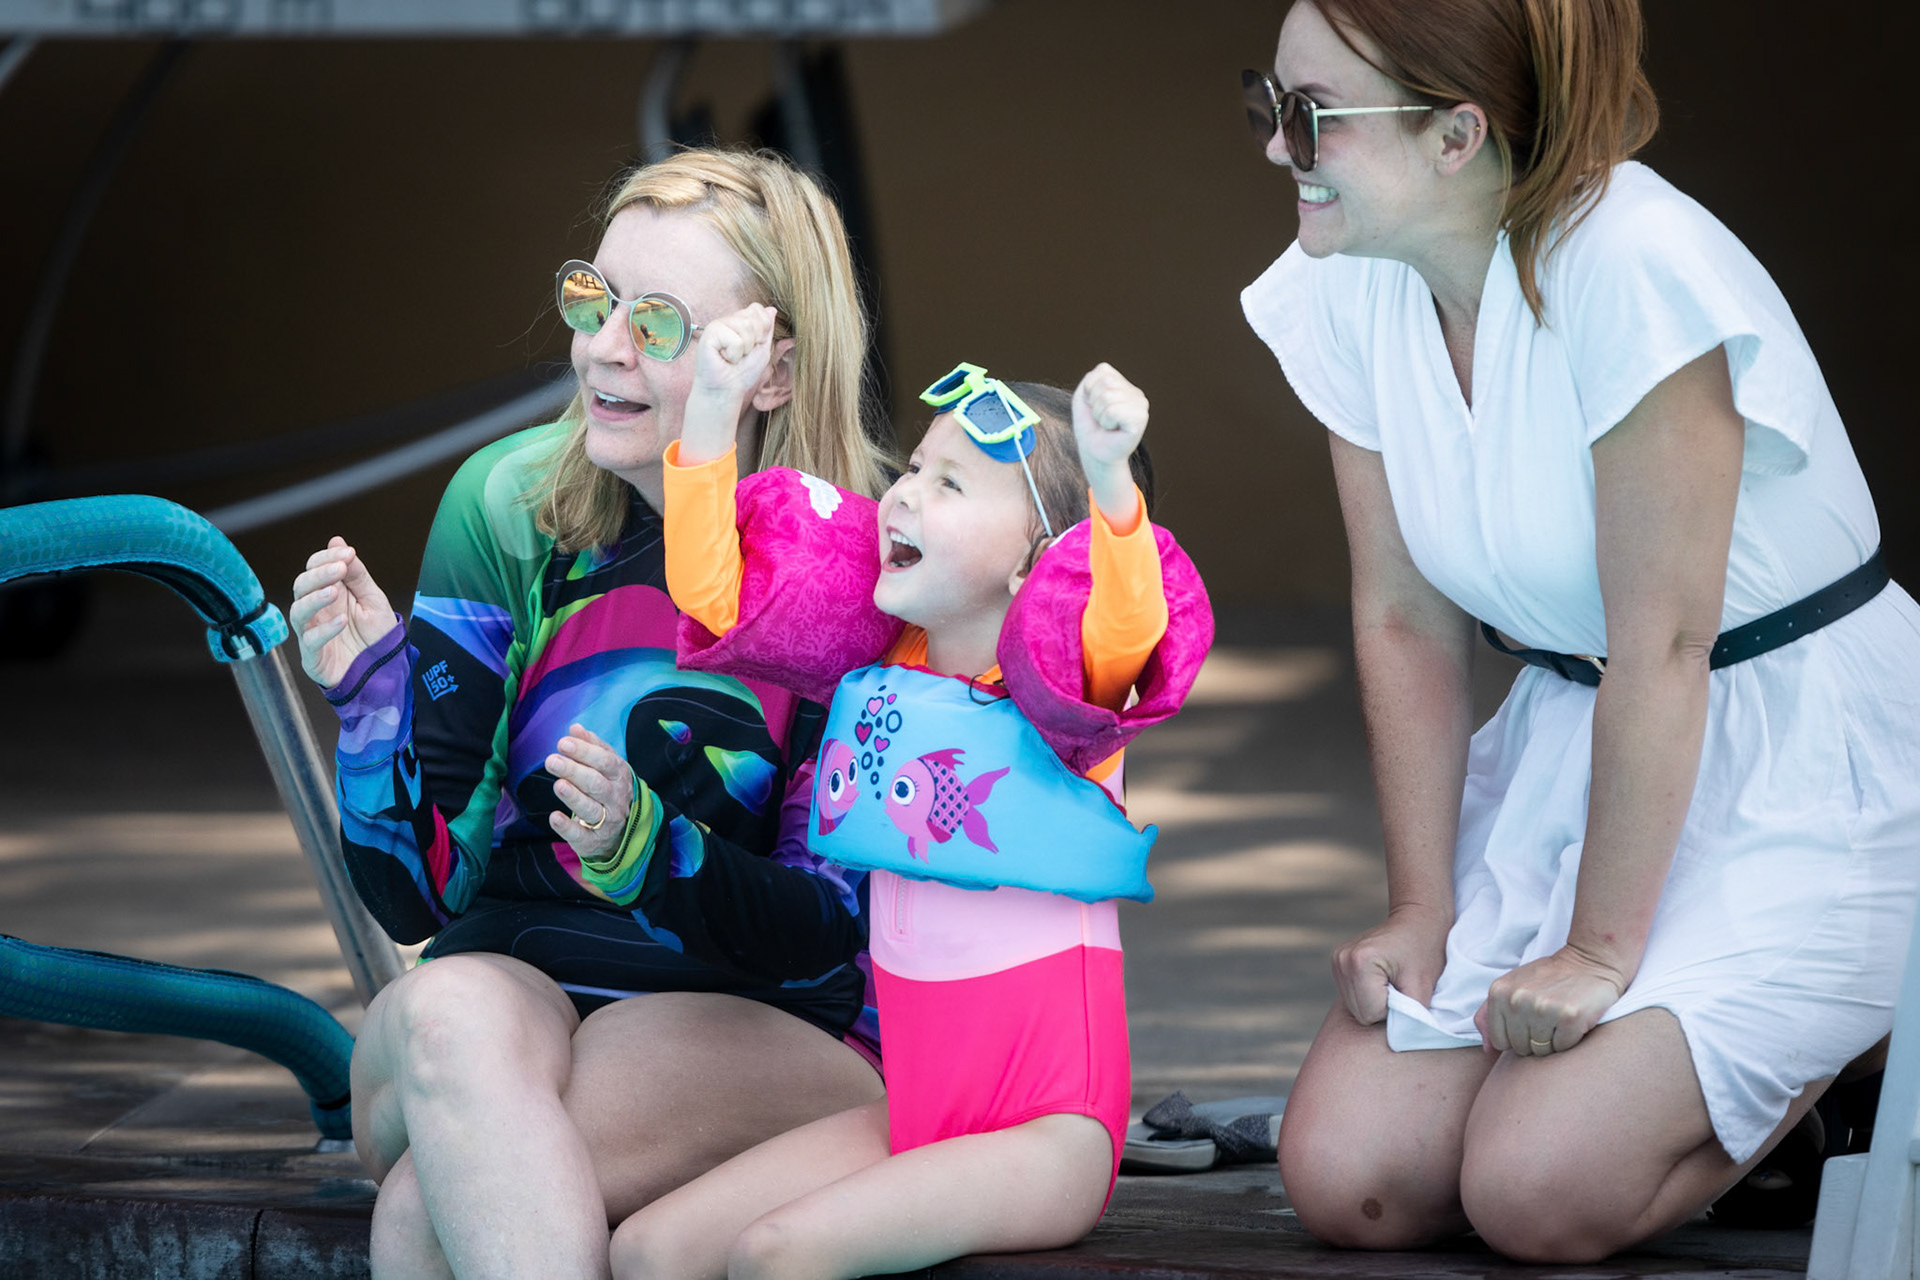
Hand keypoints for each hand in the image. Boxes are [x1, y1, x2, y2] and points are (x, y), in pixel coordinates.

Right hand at [289, 537, 397, 687]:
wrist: (384, 672)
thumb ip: (357, 574)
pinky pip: (310, 641)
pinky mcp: (313, 657)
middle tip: (340, 567)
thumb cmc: (376, 636)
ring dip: (315, 598)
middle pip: (302, 586)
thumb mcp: (373, 600)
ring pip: (298, 611)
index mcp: (329, 593)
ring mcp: (311, 633)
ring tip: (334, 591)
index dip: (327, 558)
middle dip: (319, 574)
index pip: (315, 568)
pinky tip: (341, 621)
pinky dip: (324, 630)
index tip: (347, 552)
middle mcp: (316, 611)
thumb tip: (338, 541)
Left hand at [546, 724, 632, 860]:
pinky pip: (581, 834)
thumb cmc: (607, 788)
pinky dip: (567, 827)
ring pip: (590, 808)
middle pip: (596, 784)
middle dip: (574, 771)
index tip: (563, 743)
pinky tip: (554, 817)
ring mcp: (606, 821)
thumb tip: (575, 728)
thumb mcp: (605, 765)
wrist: (620, 828)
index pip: (605, 762)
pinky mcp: (593, 840)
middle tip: (551, 760)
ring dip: (573, 796)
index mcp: (619, 776)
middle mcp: (615, 799)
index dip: (585, 752)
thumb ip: (592, 746)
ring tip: (558, 784)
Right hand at [679, 302, 779, 465]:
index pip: (758, 309)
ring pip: (745, 327)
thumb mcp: (762, 349)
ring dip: (744, 350)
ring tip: (732, 357)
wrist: (726, 390)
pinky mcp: (710, 334)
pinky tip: (723, 358)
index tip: (752, 348)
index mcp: (739, 321)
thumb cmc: (742, 373)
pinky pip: (735, 339)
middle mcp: (727, 320)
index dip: (762, 330)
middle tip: (740, 355)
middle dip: (753, 342)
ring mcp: (717, 325)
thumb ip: (766, 329)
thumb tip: (772, 309)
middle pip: (753, 318)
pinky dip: (734, 354)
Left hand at [1071, 363, 1147, 524]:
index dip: (1090, 390)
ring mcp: (1141, 405)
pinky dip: (1107, 421)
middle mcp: (1135, 392)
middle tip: (1100, 419)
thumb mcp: (1084, 397)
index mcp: (1123, 383)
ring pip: (1108, 396)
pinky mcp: (1140, 418)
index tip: (1094, 407)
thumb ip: (1092, 379)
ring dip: (1100, 414)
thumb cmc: (1090, 426)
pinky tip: (1113, 429)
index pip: (1103, 371)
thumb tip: (1106, 379)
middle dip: (1095, 403)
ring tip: (1106, 424)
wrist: (1094, 452)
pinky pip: (1115, 410)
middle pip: (1106, 384)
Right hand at [1332, 904, 1450, 1024]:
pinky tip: (1380, 979)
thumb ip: (1410, 1017)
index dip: (1394, 1009)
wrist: (1417, 919)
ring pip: (1354, 1006)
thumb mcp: (1423, 987)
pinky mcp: (1337, 961)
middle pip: (1358, 1013)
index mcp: (1359, 962)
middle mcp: (1341, 960)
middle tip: (1400, 986)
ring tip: (1391, 981)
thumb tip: (1398, 1039)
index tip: (1406, 988)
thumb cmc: (1425, 950)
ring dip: (1374, 1001)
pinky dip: (1368, 994)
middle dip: (1382, 1007)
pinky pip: (1351, 995)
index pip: (1370, 1013)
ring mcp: (1336, 960)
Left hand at [1474, 946, 1625, 1057]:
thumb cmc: (1547, 978)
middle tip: (1547, 1018)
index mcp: (1499, 993)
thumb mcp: (1511, 986)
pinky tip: (1572, 1021)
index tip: (1529, 1022)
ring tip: (1558, 1019)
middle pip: (1520, 1048)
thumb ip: (1488, 1014)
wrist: (1588, 962)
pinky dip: (1569, 1039)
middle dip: (1534, 1040)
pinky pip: (1563, 1048)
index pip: (1499, 1041)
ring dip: (1552, 1041)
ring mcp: (1543, 1008)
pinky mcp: (1570, 1017)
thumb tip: (1486, 1050)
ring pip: (1541, 1051)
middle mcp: (1518, 1000)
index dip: (1516, 1038)